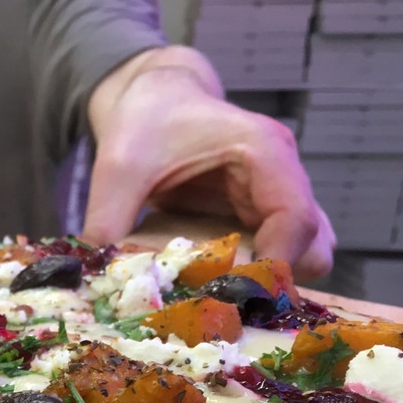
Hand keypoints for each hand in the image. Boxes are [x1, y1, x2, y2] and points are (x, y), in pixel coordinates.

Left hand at [82, 47, 333, 281]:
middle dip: (275, 279)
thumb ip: (106, 217)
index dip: (275, 263)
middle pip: (312, 244)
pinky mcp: (260, 215)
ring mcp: (275, 197)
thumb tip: (90, 275)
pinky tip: (214, 289)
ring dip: (269, 281)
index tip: (236, 295)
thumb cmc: (145, 120)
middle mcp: (281, 175)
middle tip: (221, 304)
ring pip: (304, 253)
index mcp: (263, 151)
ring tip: (216, 300)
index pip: (296, 217)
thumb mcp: (118, 166)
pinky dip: (256, 276)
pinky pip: (278, 254)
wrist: (153, 98)